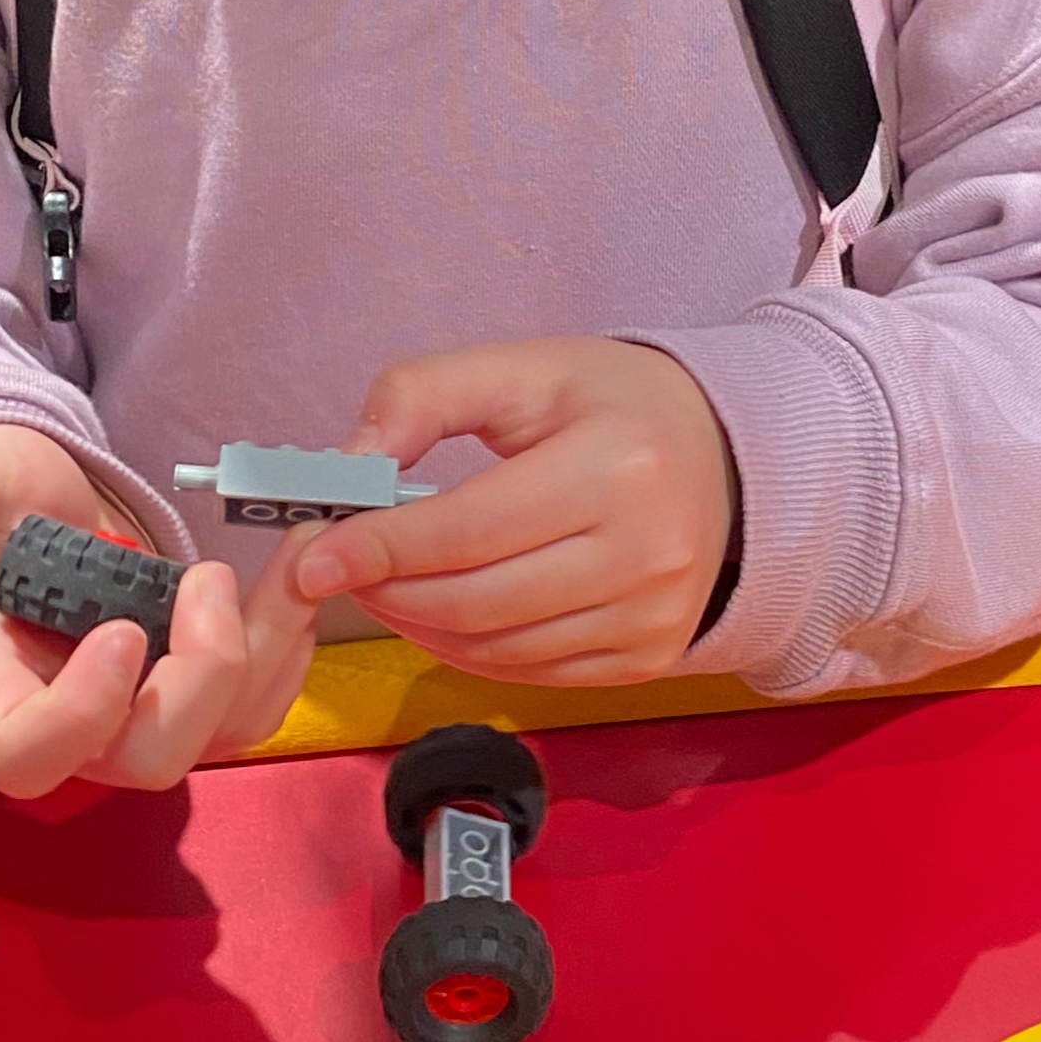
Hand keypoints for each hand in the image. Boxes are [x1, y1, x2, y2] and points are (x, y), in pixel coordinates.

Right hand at [0, 423, 318, 800]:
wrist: (45, 510)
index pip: (30, 757)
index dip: (83, 715)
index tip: (121, 631)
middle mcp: (75, 728)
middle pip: (147, 761)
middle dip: (197, 683)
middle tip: (204, 582)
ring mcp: (141, 717)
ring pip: (221, 739)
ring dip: (261, 658)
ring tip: (273, 567)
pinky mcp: (196, 695)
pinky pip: (259, 706)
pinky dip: (288, 646)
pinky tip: (288, 576)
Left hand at [290, 340, 736, 685]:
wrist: (727, 460)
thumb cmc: (616, 408)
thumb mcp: (525, 368)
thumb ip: (424, 394)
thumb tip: (348, 460)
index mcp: (618, 466)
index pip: (469, 530)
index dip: (379, 547)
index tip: (313, 555)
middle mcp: (647, 551)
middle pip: (475, 602)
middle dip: (386, 590)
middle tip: (338, 568)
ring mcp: (653, 616)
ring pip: (495, 649)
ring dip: (417, 625)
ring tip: (384, 583)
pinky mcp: (648, 658)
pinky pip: (529, 673)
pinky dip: (466, 650)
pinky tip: (440, 612)